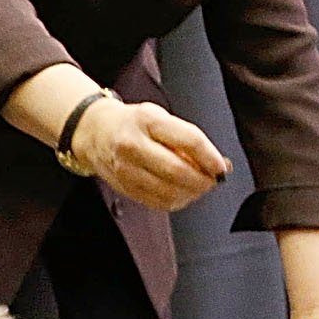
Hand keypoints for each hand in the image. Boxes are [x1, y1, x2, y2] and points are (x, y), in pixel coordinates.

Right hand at [76, 98, 227, 211]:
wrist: (96, 132)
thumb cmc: (133, 123)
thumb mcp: (160, 116)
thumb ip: (187, 138)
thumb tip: (216, 163)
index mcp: (147, 120)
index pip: (188, 140)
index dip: (210, 157)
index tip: (221, 166)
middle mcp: (133, 145)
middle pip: (177, 171)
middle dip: (203, 180)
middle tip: (213, 179)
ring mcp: (126, 169)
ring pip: (168, 191)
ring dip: (191, 193)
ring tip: (199, 186)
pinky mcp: (125, 187)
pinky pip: (158, 202)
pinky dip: (177, 201)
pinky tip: (182, 192)